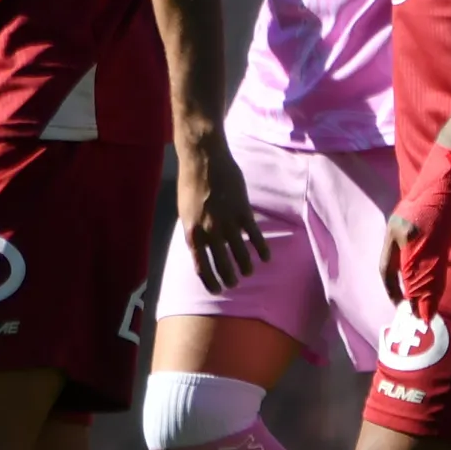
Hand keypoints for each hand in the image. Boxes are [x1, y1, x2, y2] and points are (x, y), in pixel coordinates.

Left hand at [177, 131, 270, 294]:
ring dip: (245, 266)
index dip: (210, 281)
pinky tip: (265, 257)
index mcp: (192, 232)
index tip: (217, 291)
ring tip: (249, 272)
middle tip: (234, 284)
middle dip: (229, 278)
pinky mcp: (243, 211)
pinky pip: (254, 235)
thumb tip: (201, 246)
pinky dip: (261, 248)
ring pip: (240, 253)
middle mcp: (209, 231)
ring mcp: (227, 222)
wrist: (203, 159)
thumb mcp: (185, 210)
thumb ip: (194, 229)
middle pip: (221, 263)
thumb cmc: (191, 182)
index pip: (201, 266)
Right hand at [385, 144, 450, 312]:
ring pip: (411, 255)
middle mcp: (398, 228)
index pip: (388, 272)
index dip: (396, 293)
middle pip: (398, 265)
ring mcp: (411, 220)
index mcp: (394, 235)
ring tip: (429, 291)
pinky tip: (436, 265)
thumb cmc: (442, 204)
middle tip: (420, 307)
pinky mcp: (425, 215)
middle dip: (407, 287)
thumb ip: (427, 275)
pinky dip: (427, 261)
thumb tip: (422, 308)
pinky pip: (422, 244)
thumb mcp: (433, 243)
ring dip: (418, 275)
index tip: (407, 312)